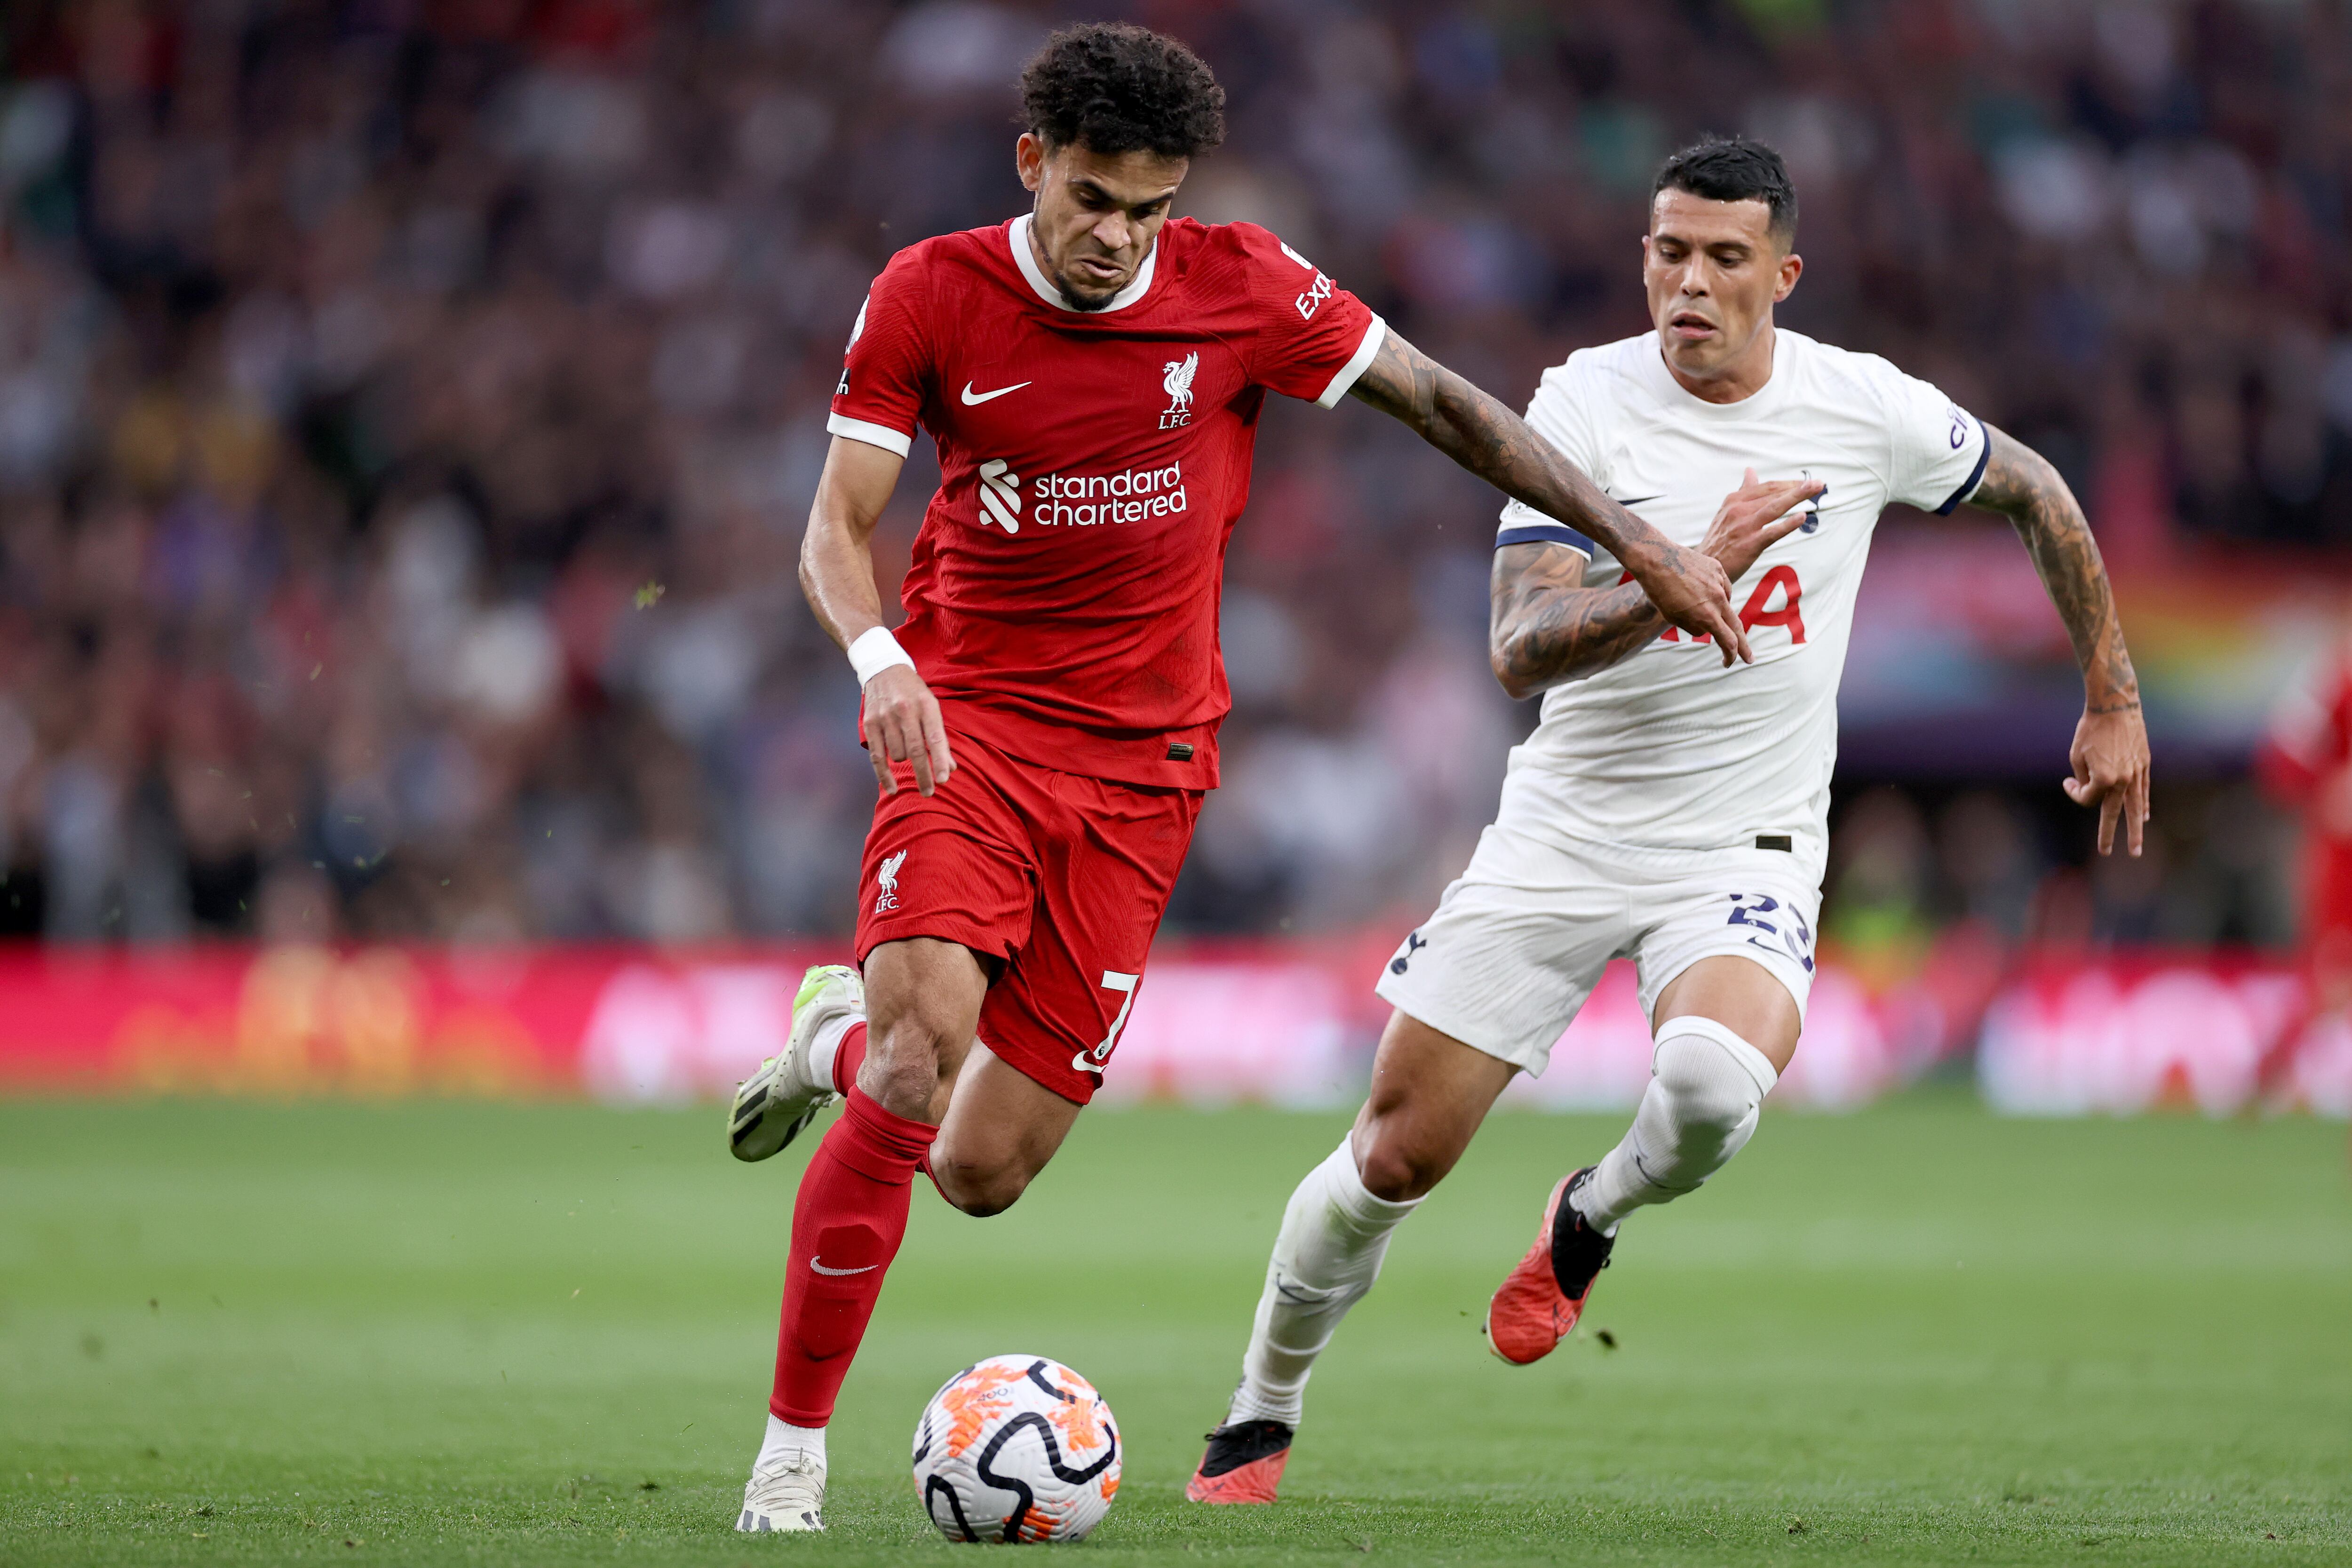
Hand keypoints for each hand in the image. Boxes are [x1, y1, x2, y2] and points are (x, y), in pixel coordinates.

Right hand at [863, 665, 954, 795]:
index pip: (934, 738)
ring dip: (904, 761)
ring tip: (906, 751)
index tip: (943, 780)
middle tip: (929, 793)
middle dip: (923, 775)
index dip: (939, 761)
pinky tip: (891, 788)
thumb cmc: (913, 692)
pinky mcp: (870, 724)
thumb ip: (940, 738)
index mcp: (926, 705)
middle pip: (915, 751)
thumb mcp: (932, 707)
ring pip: (897, 755)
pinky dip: (884, 775)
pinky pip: (876, 756)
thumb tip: (950, 768)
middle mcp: (905, 711)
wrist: (884, 669)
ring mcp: (885, 717)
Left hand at [1617, 532, 1745, 664]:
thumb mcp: (1673, 617)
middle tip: (1749, 659)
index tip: (1727, 663)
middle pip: (1736, 627)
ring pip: (1725, 603)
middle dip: (1743, 646)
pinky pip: (1721, 586)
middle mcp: (1718, 599)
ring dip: (1715, 609)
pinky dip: (1714, 592)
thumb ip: (1694, 627)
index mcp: (1706, 615)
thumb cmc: (1659, 591)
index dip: (1730, 655)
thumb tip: (1708, 629)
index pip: (1728, 641)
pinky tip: (1700, 589)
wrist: (1656, 559)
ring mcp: (1720, 582)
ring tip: (1691, 601)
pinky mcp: (1718, 568)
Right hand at [1699, 468, 1825, 582]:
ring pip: (1774, 507)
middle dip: (1798, 488)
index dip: (1787, 483)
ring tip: (1815, 490)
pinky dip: (1788, 524)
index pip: (1766, 487)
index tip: (1805, 483)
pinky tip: (1802, 517)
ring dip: (1796, 497)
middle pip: (1773, 494)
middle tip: (1819, 484)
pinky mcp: (1749, 544)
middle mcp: (1738, 510)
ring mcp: (1744, 527)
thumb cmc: (1719, 540)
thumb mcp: (1727, 511)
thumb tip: (1750, 471)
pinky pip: (1772, 532)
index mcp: (1734, 500)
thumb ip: (1743, 492)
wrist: (1705, 566)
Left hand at [2065, 701, 2150, 854]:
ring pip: (2135, 807)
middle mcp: (2123, 779)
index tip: (2068, 783)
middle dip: (2110, 835)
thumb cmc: (2090, 730)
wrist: (2115, 706)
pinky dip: (2142, 805)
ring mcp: (2136, 773)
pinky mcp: (2144, 764)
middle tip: (2108, 853)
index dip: (2074, 793)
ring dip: (2135, 829)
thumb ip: (2083, 779)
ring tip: (2136, 848)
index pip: (2087, 799)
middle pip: (2114, 814)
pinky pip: (2144, 791)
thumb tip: (2089, 791)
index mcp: (2103, 778)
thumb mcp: (2076, 755)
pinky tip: (2143, 817)